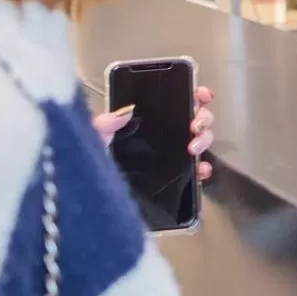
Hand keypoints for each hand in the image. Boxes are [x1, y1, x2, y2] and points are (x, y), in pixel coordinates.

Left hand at [93, 85, 216, 182]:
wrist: (95, 202)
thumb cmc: (92, 168)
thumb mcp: (94, 140)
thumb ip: (103, 124)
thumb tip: (123, 111)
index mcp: (143, 121)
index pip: (174, 99)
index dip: (193, 93)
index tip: (199, 94)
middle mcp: (161, 136)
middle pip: (194, 117)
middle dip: (202, 117)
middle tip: (195, 125)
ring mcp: (170, 157)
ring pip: (200, 140)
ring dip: (204, 140)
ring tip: (193, 148)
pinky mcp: (175, 180)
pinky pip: (196, 171)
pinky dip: (203, 169)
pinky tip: (200, 170)